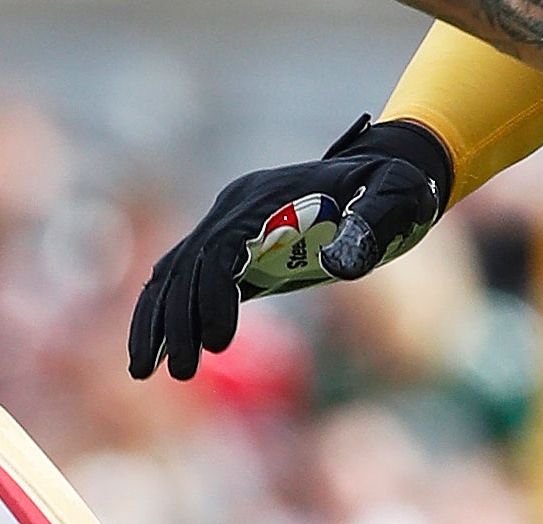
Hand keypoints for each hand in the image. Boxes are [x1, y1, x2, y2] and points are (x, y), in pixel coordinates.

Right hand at [128, 115, 450, 380]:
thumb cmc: (398, 187)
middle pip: (189, 260)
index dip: (212, 292)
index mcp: (272, 195)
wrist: (389, 168)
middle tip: (186, 374)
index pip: (222, 244)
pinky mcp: (237, 243)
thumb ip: (373, 222)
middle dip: (178, 317)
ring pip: (175, 268)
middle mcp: (240, 205)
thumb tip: (338, 264)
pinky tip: (154, 352)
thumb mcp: (399, 197)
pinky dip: (165, 309)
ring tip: (143, 371)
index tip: (219, 344)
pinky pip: (187, 275)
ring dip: (157, 317)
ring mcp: (233, 221)